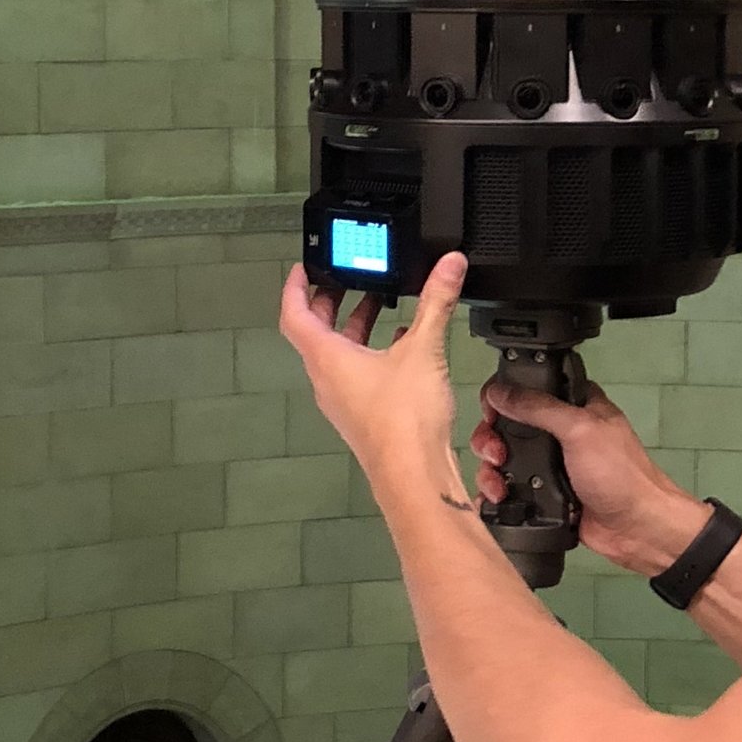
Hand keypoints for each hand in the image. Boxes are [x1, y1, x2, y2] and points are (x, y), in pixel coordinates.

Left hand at [279, 253, 468, 491]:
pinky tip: (402, 349)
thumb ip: (437, 302)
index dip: (295, 287)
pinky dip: (371, 354)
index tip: (304, 268)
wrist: (413, 476)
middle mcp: (327, 381)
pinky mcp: (362, 417)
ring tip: (377, 307)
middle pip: (315, 333)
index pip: (294, 314)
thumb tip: (448, 266)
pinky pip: (357, 376)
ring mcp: (343, 402)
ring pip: (337, 356)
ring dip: (352, 328)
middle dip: (330, 302)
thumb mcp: (424, 349)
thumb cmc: (403, 422)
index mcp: (327, 359)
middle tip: (344, 280)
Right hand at [473, 372, 707, 579]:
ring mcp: (549, 465)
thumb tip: (499, 392)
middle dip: (491, 438)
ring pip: (503, 459)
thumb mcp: (580, 430)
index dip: (504, 396)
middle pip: (507, 425)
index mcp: (574, 406)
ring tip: (498, 484)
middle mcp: (559, 432)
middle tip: (495, 453)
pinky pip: (509, 489)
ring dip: (491, 470)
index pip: (529, 388)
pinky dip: (496, 493)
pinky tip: (495, 500)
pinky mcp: (542, 494)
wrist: (637, 529)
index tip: (491, 412)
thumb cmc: (619, 474)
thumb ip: (539, 407)